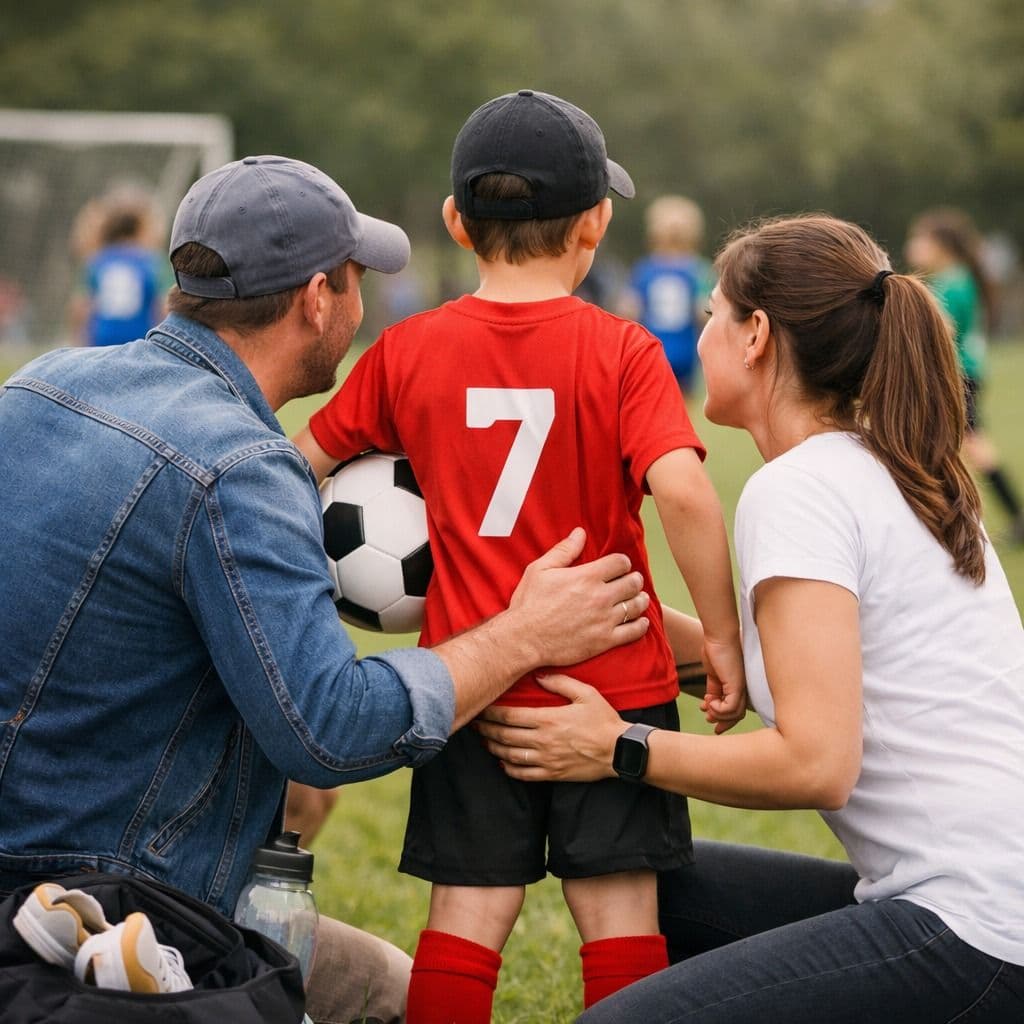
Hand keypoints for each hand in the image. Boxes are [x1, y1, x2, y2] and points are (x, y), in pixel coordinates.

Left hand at [475, 674, 625, 781]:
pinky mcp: (553, 774)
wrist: (619, 750)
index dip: (490, 713)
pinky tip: (502, 761)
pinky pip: (524, 774)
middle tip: (474, 723)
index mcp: (548, 719)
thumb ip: (560, 682)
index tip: (480, 708)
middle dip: (486, 729)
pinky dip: (509, 768)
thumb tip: (538, 675)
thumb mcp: (586, 693)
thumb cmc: (603, 720)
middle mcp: (543, 741)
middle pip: (504, 735)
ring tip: (484, 740)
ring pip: (510, 755)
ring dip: (493, 747)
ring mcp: (546, 760)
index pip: (509, 716)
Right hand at [508, 528, 649, 667]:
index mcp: (586, 577)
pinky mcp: (604, 641)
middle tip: (632, 581)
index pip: (620, 563)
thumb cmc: (529, 603)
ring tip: (639, 598)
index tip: (620, 566)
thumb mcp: (540, 570)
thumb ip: (564, 550)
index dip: (622, 562)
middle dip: (634, 579)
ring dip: (640, 599)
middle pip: (633, 583)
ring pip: (636, 606)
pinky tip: (640, 621)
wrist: (524, 639)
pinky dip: (640, 625)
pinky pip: (633, 632)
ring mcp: (604, 620)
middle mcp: (600, 597)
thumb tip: (580, 533)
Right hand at [699, 636, 746, 733]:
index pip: (736, 708)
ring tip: (706, 705)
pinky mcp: (737, 686)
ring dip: (716, 713)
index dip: (724, 718)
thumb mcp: (714, 674)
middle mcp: (743, 688)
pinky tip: (708, 701)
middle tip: (710, 724)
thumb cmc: (716, 650)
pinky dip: (717, 709)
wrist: (719, 636)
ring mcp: (741, 688)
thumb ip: (714, 688)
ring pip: (733, 714)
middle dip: (722, 722)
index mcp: (738, 686)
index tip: (710, 720)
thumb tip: (708, 702)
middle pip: (737, 715)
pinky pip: (729, 708)